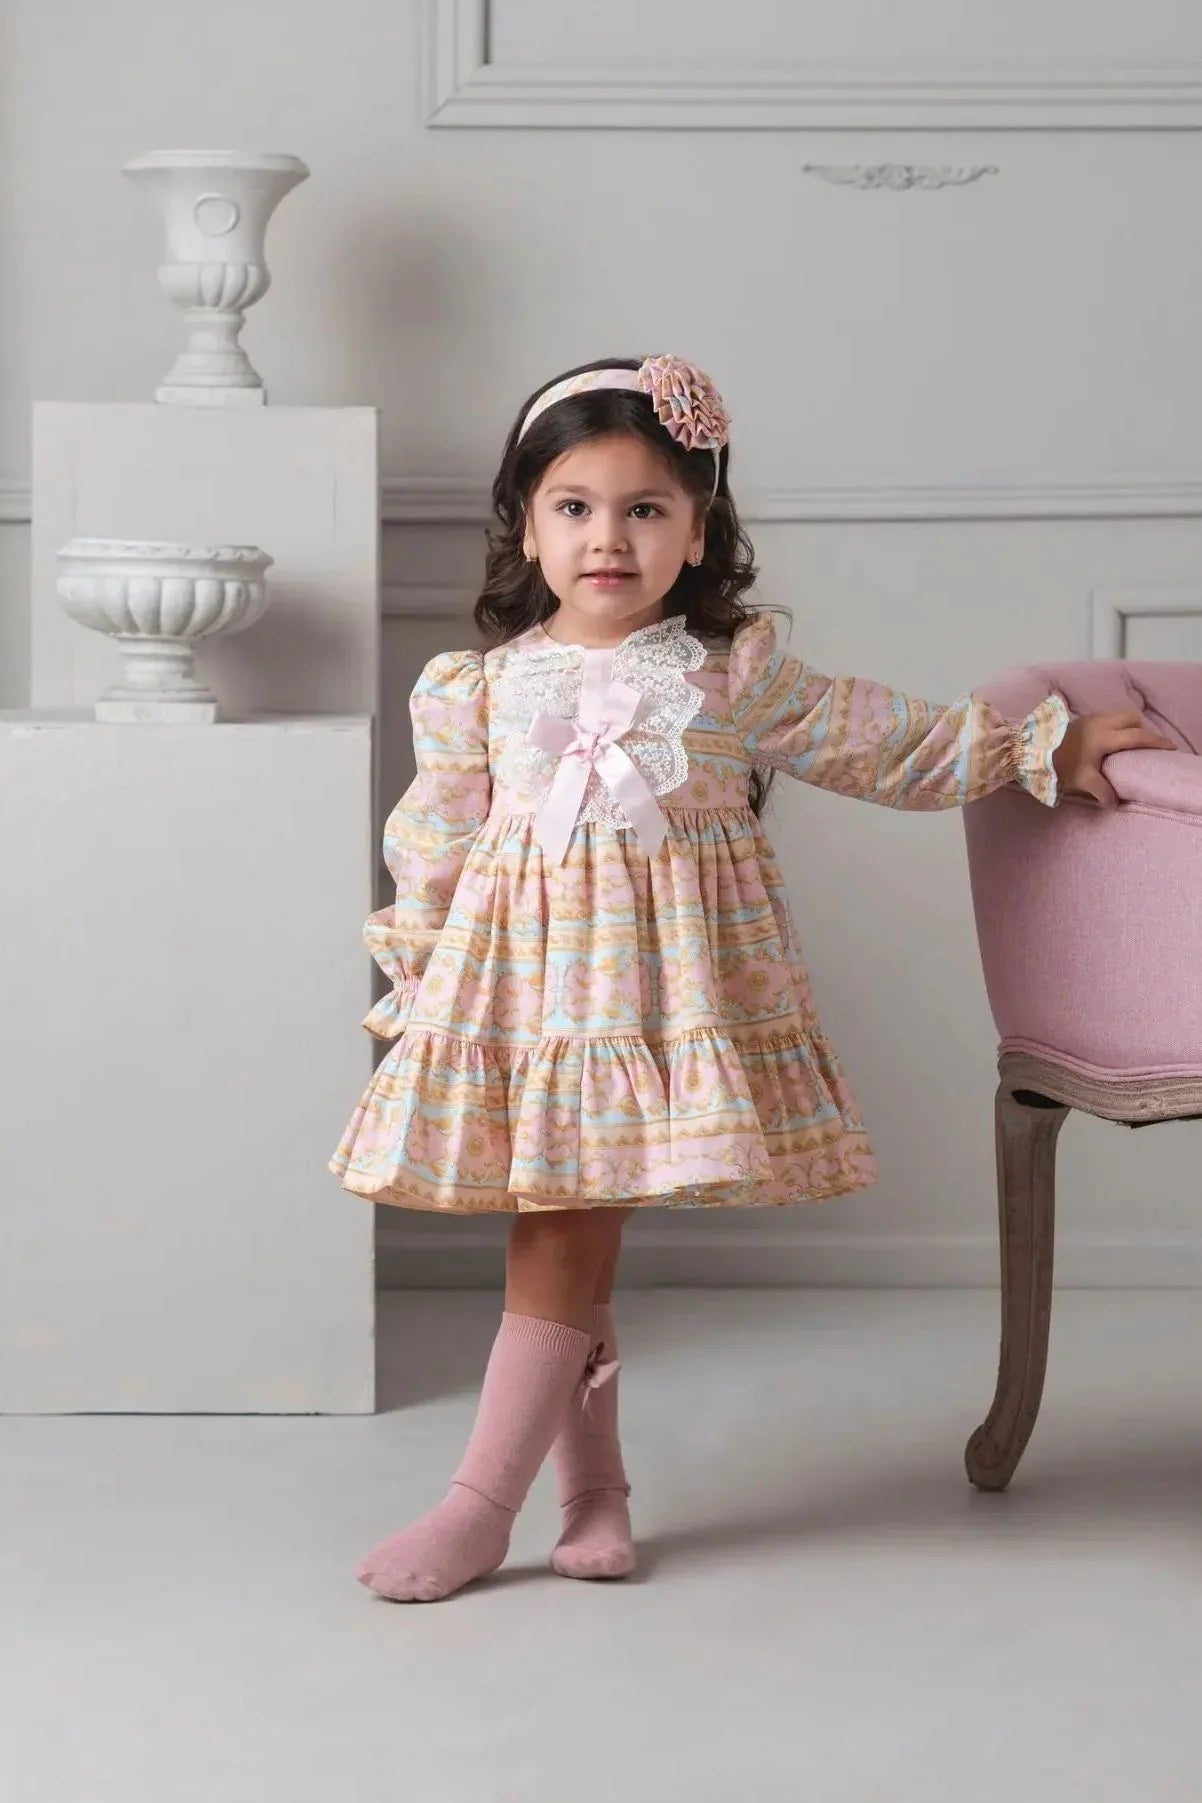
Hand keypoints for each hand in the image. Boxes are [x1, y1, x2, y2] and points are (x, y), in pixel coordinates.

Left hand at [1052, 709, 1175, 808]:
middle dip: (1144, 728)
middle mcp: (1101, 722)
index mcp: (1104, 736)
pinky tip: (1114, 739)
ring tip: (1133, 742)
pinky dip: (1119, 724)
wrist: (1032, 750)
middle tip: (1149, 744)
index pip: (1138, 736)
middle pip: (1132, 717)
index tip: (1170, 747)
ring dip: (1131, 725)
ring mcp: (1091, 718)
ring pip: (1120, 714)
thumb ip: (1101, 790)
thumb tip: (1115, 803)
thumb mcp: (1081, 779)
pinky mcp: (1083, 718)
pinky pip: (1109, 716)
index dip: (1156, 741)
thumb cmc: (1058, 764)